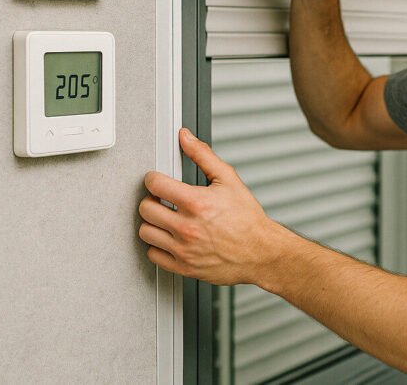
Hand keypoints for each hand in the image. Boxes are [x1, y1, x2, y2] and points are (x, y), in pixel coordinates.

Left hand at [138, 128, 282, 285]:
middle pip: (146, 208)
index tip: (157, 181)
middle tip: (162, 200)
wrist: (260, 251)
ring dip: (152, 223)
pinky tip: (170, 238)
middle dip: (152, 200)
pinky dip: (157, 246)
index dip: (153, 178)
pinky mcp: (183, 267)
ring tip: (165, 218)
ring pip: (145, 232)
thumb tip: (185, 137)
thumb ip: (203, 155)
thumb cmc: (247, 219)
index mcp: (197, 203)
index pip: (155, 184)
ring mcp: (183, 249)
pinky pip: (153, 255)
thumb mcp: (229, 180)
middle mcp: (187, 227)